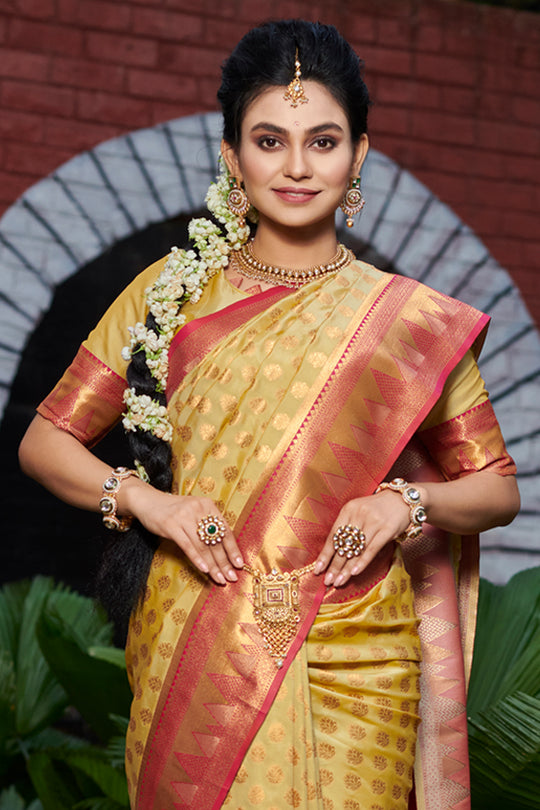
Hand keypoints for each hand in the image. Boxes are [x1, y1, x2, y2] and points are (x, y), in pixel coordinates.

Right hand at [124, 479, 243, 584]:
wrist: (148, 500)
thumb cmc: (173, 510)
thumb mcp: (194, 512)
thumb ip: (207, 526)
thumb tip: (223, 551)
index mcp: (208, 505)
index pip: (225, 530)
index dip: (233, 549)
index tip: (239, 564)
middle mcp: (198, 509)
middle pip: (215, 540)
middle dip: (225, 561)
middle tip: (231, 577)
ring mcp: (184, 517)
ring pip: (203, 546)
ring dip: (213, 565)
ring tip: (219, 578)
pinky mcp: (171, 525)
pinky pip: (187, 545)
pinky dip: (197, 559)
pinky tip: (204, 570)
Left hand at [314, 490, 410, 586]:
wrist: (403, 499)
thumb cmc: (377, 509)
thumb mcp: (358, 511)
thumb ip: (347, 527)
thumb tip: (334, 553)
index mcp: (348, 509)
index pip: (333, 535)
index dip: (325, 554)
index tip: (318, 569)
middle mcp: (359, 514)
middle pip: (343, 545)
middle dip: (334, 565)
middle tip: (328, 581)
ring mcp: (374, 521)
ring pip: (356, 550)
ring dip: (346, 568)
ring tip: (339, 581)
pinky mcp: (387, 529)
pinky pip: (372, 549)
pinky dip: (362, 562)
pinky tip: (355, 573)